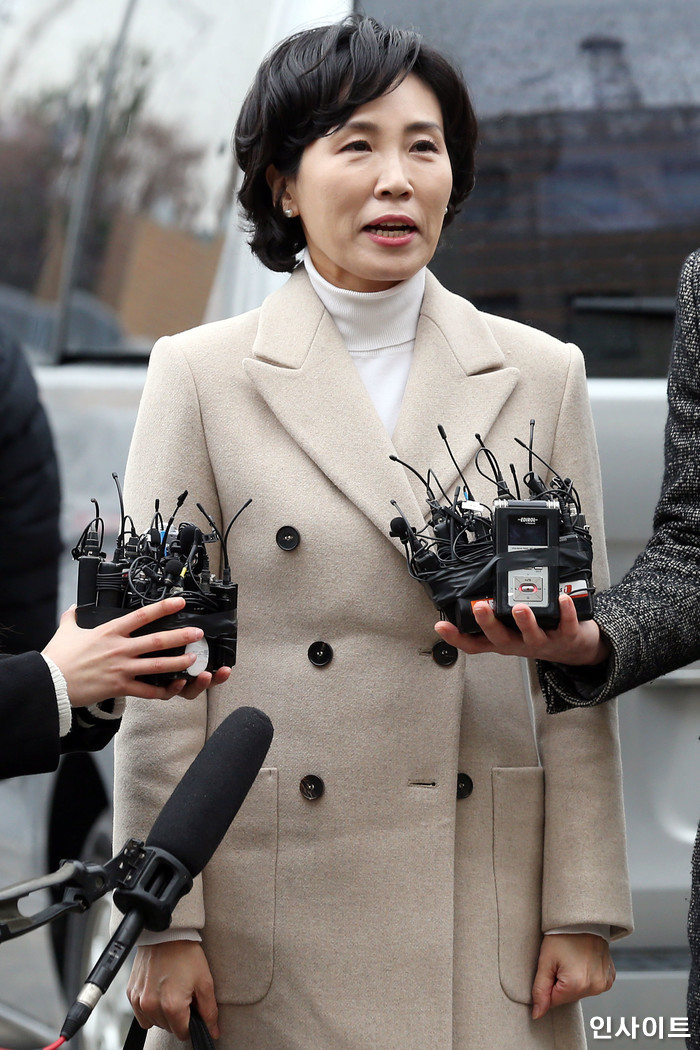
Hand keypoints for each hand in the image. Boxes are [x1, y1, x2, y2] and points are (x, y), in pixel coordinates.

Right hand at [42, 598, 230, 705]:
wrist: (50, 682)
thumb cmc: (58, 658)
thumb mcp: (66, 630)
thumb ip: (73, 617)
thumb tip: (74, 607)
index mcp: (109, 632)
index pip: (142, 615)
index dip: (163, 608)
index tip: (180, 603)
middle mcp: (119, 648)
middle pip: (157, 640)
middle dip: (181, 636)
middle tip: (197, 634)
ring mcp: (121, 668)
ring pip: (157, 665)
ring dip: (178, 662)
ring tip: (193, 660)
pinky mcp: (119, 687)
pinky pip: (146, 690)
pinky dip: (162, 691)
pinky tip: (174, 689)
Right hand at [128, 941, 218, 1040]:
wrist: (166, 932)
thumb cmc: (186, 954)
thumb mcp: (204, 981)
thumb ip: (209, 1011)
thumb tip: (213, 1032)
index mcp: (172, 1006)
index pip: (183, 1033)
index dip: (191, 1023)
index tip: (193, 1007)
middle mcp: (152, 1006)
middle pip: (168, 1028)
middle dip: (178, 1016)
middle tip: (183, 993)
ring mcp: (139, 1000)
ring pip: (154, 1022)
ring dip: (163, 1013)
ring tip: (171, 989)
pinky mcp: (130, 993)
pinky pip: (141, 1013)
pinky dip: (150, 1007)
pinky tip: (159, 990)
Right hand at [435, 594, 610, 665]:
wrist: (575, 649)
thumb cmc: (541, 635)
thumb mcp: (513, 631)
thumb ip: (495, 618)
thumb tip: (473, 595)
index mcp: (505, 642)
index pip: (475, 645)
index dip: (457, 638)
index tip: (441, 625)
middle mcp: (521, 645)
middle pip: (500, 640)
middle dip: (488, 624)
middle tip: (480, 608)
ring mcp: (544, 642)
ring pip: (532, 635)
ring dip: (525, 621)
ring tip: (520, 607)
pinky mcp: (567, 637)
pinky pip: (567, 625)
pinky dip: (566, 612)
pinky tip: (562, 598)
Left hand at [531, 933, 614, 1018]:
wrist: (582, 918)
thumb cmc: (561, 936)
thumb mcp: (545, 961)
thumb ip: (540, 990)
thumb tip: (537, 1015)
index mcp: (576, 985)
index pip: (554, 1001)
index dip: (548, 984)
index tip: (551, 967)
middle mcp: (594, 987)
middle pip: (568, 997)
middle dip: (561, 983)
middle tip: (561, 960)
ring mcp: (604, 983)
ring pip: (580, 992)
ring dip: (574, 981)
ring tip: (573, 958)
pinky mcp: (610, 977)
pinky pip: (593, 985)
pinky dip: (586, 976)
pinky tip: (583, 960)